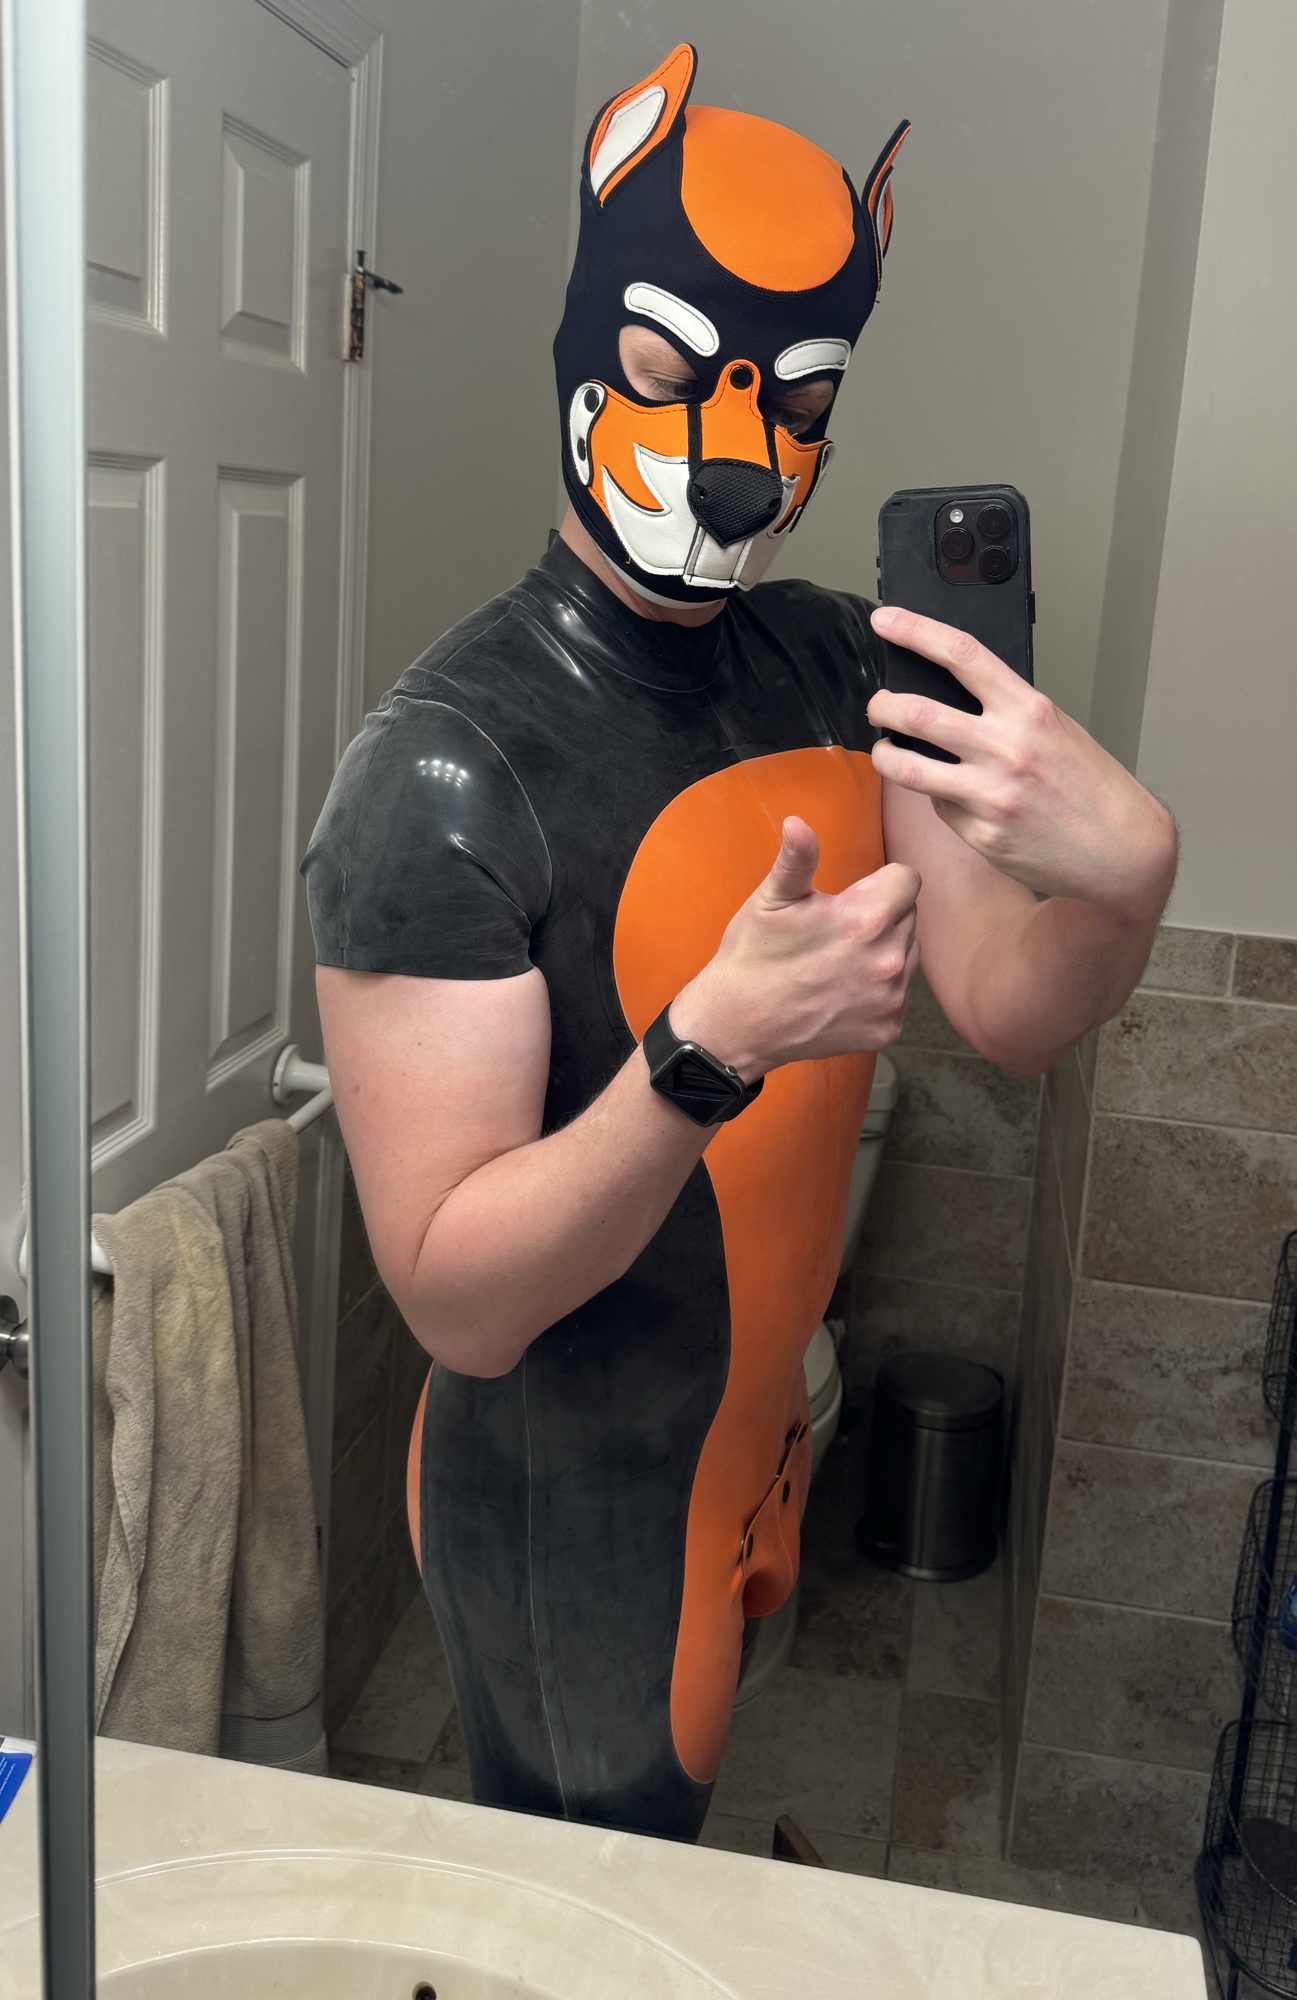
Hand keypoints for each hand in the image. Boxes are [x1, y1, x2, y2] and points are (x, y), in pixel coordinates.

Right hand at [669, 817, 920, 1080]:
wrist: (736, 1026)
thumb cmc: (751, 957)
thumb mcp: (770, 900)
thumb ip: (797, 858)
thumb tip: (797, 821)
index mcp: (865, 917)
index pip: (908, 879)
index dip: (881, 882)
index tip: (853, 896)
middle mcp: (888, 959)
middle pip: (909, 916)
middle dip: (883, 916)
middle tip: (839, 931)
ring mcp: (890, 998)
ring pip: (908, 954)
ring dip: (885, 951)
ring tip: (841, 961)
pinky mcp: (888, 1029)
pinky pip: (899, 994)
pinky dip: (879, 991)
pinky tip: (843, 991)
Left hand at [866, 606, 1176, 919]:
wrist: (1123, 850)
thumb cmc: (1093, 788)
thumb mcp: (1056, 730)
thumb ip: (1006, 714)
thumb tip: (950, 705)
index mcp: (1029, 711)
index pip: (961, 654)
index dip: (915, 631)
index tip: (885, 621)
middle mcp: (1007, 748)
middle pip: (917, 713)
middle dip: (882, 706)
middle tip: (877, 707)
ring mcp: (991, 794)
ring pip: (908, 768)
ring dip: (884, 756)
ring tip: (885, 751)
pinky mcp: (982, 833)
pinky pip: (939, 808)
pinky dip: (937, 799)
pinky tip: (950, 797)